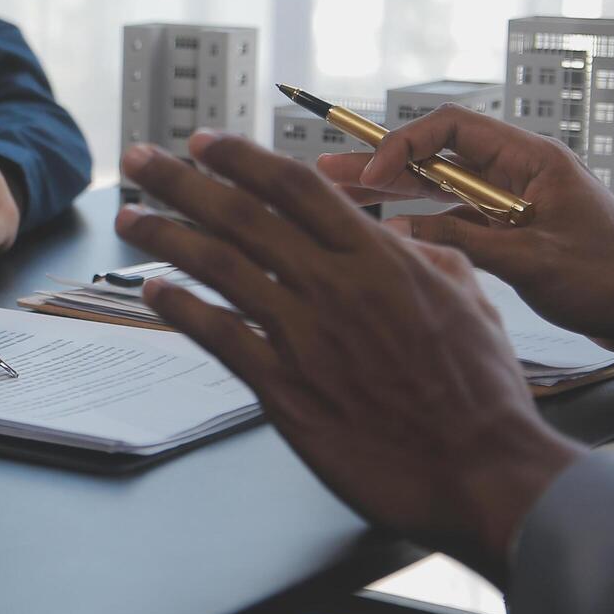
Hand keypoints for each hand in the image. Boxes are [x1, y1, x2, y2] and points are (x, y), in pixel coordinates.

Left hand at [117, 135, 581, 580]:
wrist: (483, 472)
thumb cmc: (483, 394)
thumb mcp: (470, 299)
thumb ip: (422, 258)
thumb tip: (393, 237)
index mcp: (380, 258)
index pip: (295, 188)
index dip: (241, 158)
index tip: (204, 141)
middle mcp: (335, 287)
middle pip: (241, 216)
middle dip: (181, 182)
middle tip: (138, 162)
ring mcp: (305, 337)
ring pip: (219, 268)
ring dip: (165, 237)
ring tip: (129, 218)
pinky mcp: (285, 388)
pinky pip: (219, 336)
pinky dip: (180, 309)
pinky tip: (153, 291)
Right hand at [316, 104, 613, 381]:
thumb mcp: (531, 260)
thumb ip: (462, 242)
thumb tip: (400, 232)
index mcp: (530, 161)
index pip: (450, 130)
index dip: (404, 146)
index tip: (372, 176)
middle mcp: (516, 175)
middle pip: (435, 157)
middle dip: (381, 164)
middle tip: (328, 172)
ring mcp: (511, 204)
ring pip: (438, 189)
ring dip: (392, 193)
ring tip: (339, 195)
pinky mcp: (510, 233)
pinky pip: (454, 219)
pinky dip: (418, 223)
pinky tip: (385, 231)